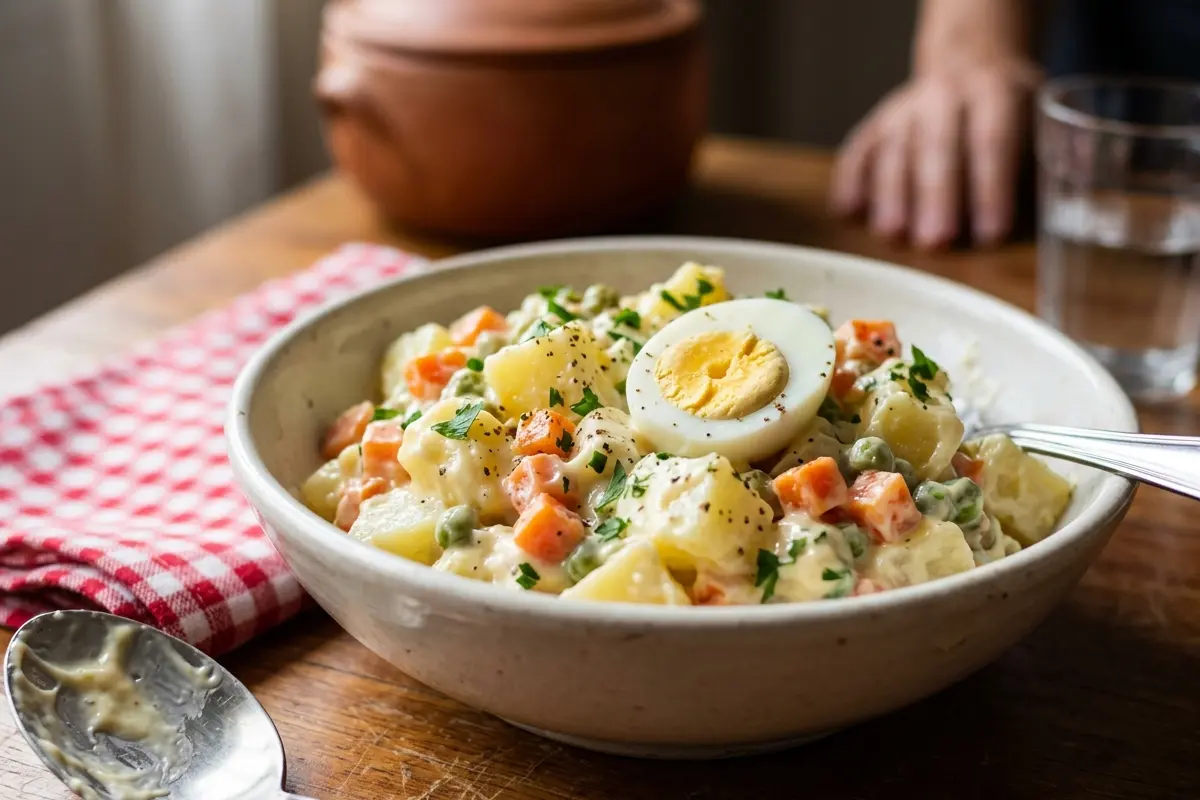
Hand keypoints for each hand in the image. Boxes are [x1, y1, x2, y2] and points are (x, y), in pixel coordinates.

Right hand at [831, 59, 1040, 248]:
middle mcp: (943, 96)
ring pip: (893, 150)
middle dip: (936, 196)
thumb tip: (1073, 182)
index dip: (991, 187)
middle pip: (937, 146)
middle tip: (935, 242)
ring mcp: (902, 110)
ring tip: (892, 235)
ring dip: (890, 194)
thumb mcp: (1040, 115)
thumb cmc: (1008, 111)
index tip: (991, 233)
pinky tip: (847, 212)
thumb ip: (1050, 152)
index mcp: (994, 92)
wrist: (966, 64)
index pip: (992, 139)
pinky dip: (849, 181)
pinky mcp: (874, 125)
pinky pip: (857, 152)